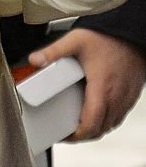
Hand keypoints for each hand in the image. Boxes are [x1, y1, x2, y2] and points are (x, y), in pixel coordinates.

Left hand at [29, 29, 145, 140]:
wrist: (132, 30)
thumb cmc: (107, 36)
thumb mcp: (75, 41)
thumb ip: (54, 51)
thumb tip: (34, 60)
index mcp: (101, 88)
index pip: (90, 124)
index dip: (76, 136)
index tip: (64, 136)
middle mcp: (117, 96)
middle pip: (100, 129)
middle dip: (82, 135)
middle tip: (67, 132)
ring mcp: (126, 97)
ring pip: (111, 125)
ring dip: (95, 129)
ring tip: (79, 125)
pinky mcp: (132, 94)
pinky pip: (119, 116)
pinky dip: (107, 120)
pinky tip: (96, 114)